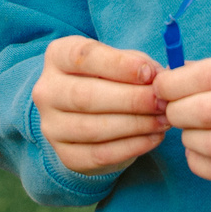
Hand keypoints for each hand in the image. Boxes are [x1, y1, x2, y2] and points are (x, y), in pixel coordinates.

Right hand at [33, 35, 166, 176]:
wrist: (91, 115)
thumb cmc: (111, 80)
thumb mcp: (122, 61)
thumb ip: (138, 64)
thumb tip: (158, 76)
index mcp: (58, 56)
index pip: (83, 57)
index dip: (119, 65)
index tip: (150, 73)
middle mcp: (46, 91)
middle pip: (85, 96)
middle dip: (131, 99)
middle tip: (162, 102)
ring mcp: (51, 126)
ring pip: (93, 128)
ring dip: (135, 125)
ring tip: (163, 120)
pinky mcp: (65, 155)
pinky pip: (99, 155)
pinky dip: (131, 147)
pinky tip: (153, 138)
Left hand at [157, 46, 210, 189]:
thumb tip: (166, 78)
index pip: (205, 75)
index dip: (171, 84)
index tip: (162, 88)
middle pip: (204, 111)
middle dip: (175, 112)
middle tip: (172, 112)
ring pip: (210, 144)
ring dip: (187, 139)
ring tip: (189, 132)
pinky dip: (199, 162)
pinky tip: (199, 152)